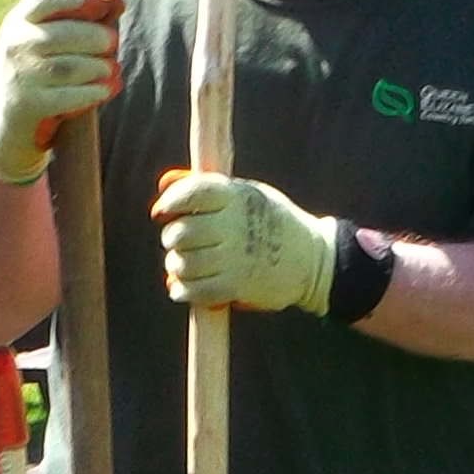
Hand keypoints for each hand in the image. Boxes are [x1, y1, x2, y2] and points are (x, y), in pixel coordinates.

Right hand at [0, 0, 123, 185]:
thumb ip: (85, 18)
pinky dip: (95, 91)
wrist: (9, 128)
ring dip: (99, 66)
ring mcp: (19, 76)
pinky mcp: (29, 105)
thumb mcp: (51, 43)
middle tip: (112, 42)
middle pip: (64, 33)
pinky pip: (71, 95)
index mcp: (18, 22)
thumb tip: (119, 0)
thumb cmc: (39, 75)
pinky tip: (108, 88)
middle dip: (96, 36)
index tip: (96, 4)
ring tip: (111, 68)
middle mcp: (14, 45)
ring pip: (71, 66)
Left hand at [152, 168, 339, 313]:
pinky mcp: (237, 286)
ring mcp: (236, 257)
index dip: (169, 202)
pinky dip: (182, 290)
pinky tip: (183, 287)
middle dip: (171, 238)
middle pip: (181, 232)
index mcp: (237, 196)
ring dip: (176, 266)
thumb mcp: (247, 195)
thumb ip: (205, 189)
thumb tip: (163, 182)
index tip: (161, 213)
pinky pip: (195, 290)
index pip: (191, 193)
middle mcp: (235, 225)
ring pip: (183, 263)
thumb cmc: (272, 222)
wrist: (312, 261)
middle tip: (177, 243)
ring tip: (183, 265)